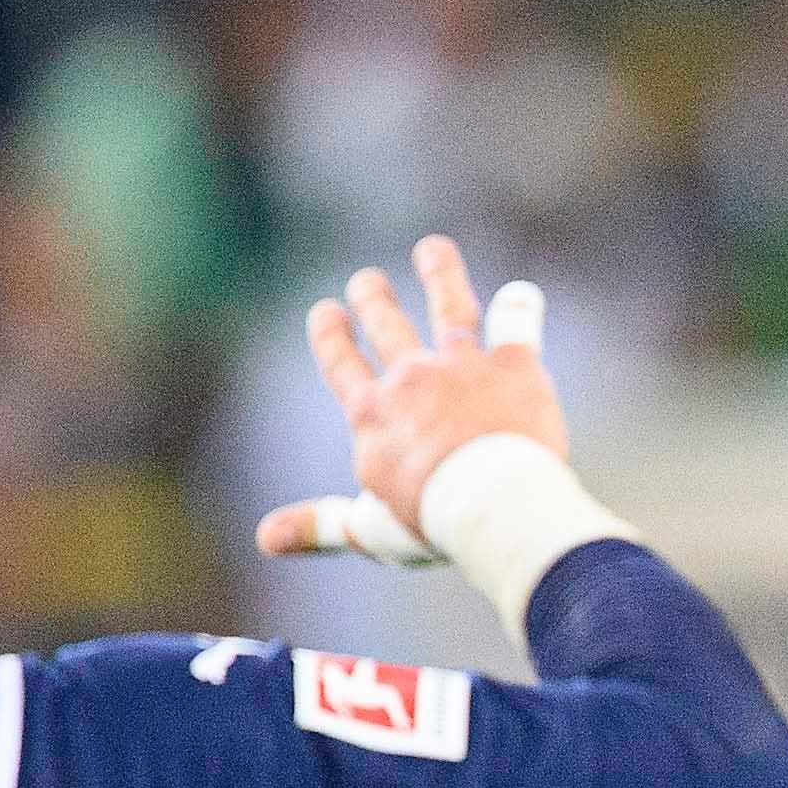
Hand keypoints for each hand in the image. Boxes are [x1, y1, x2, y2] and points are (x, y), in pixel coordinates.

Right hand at [257, 235, 567, 560]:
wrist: (490, 503)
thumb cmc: (429, 522)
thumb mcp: (370, 530)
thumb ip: (319, 526)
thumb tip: (263, 538)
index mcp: (372, 416)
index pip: (342, 365)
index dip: (332, 336)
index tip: (325, 312)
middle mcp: (413, 380)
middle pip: (388, 327)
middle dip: (374, 300)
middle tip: (366, 281)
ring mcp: (464, 368)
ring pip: (449, 308)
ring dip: (439, 274)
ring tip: (432, 250)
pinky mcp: (515, 367)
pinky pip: (516, 327)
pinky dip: (520, 309)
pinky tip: (524, 294)